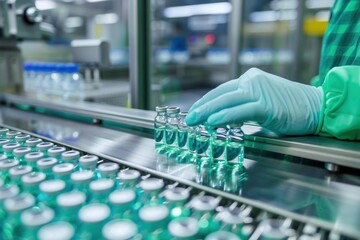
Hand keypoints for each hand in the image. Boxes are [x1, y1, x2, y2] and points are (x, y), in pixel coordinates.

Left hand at [185, 68, 322, 134]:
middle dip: (201, 107)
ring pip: (227, 100)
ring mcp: (260, 92)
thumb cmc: (289, 107)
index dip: (206, 101)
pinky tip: (212, 122)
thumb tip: (222, 117)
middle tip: (188, 118)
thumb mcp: (261, 103)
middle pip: (220, 94)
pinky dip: (224, 116)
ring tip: (194, 120)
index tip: (194, 111)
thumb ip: (243, 107)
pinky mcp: (267, 105)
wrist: (316, 107)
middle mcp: (252, 82)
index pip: (221, 90)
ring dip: (207, 112)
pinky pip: (241, 111)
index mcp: (250, 80)